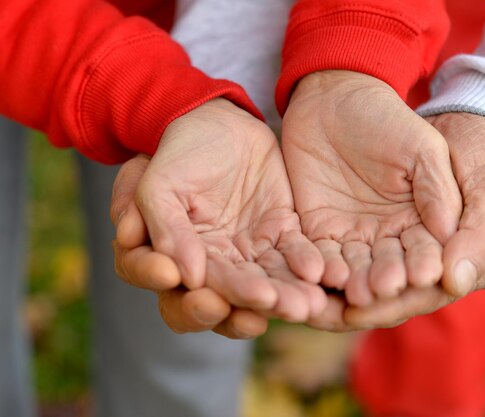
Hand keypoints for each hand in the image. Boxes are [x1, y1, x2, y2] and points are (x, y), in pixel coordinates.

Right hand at [112, 98, 326, 330]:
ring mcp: (251, 253)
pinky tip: (318, 273)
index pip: (182, 296)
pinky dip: (307, 264)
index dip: (194, 305)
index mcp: (177, 263)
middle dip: (250, 302)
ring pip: (269, 282)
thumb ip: (167, 231)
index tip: (209, 301)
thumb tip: (185, 278)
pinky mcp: (281, 233)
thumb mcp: (160, 186)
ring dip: (287, 295)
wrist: (217, 121)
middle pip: (231, 298)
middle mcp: (216, 266)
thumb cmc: (179, 154)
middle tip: (266, 304)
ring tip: (305, 305)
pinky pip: (295, 254)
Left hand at [282, 70, 461, 306]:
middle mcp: (389, 238)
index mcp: (423, 223)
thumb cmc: (390, 119)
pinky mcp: (318, 233)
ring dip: (354, 283)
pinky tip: (320, 275)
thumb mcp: (424, 149)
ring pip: (354, 270)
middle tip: (382, 291)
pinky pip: (318, 257)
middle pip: (390, 270)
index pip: (429, 253)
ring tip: (353, 293)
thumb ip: (439, 190)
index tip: (425, 275)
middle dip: (387, 281)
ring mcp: (353, 238)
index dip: (426, 264)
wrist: (338, 99)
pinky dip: (319, 267)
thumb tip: (449, 232)